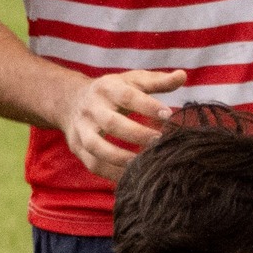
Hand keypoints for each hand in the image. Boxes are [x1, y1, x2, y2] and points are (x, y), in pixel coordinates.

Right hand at [52, 68, 186, 180]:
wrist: (70, 100)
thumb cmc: (112, 91)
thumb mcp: (131, 81)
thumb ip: (157, 81)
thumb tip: (183, 76)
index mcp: (106, 88)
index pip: (126, 96)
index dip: (147, 106)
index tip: (168, 115)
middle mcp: (91, 108)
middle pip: (111, 123)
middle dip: (137, 134)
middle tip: (159, 142)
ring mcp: (81, 129)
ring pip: (97, 146)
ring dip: (120, 157)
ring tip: (144, 164)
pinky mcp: (77, 147)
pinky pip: (93, 164)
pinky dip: (111, 173)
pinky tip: (131, 177)